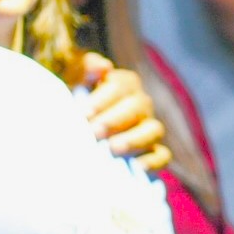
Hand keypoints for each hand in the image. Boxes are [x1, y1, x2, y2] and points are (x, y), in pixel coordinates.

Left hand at [76, 51, 171, 170]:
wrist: (72, 132)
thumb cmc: (72, 101)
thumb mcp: (71, 79)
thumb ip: (84, 67)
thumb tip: (103, 66)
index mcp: (123, 83)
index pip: (120, 86)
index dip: (102, 100)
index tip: (83, 114)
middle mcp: (140, 104)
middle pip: (138, 107)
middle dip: (114, 120)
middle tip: (93, 133)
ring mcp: (148, 128)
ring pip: (154, 130)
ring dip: (135, 139)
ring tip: (113, 149)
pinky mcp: (151, 152)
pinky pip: (162, 155)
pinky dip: (153, 161)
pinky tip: (137, 167)